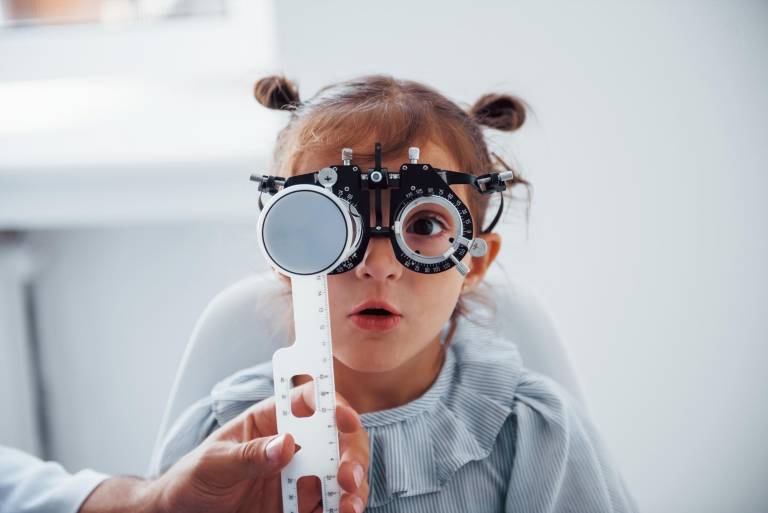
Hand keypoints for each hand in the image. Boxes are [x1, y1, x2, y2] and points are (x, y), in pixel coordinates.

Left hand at [152, 381, 369, 512]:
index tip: (345, 419)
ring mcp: (299, 477)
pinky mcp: (299, 506)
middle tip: (348, 477)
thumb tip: (286, 445)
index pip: (309, 402)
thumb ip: (248, 455)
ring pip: (340, 474)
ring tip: (349, 506)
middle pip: (336, 439)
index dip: (332, 404)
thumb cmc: (192, 479)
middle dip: (351, 454)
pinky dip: (339, 509)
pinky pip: (328, 506)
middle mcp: (293, 446)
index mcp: (271, 421)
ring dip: (353, 487)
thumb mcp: (213, 463)